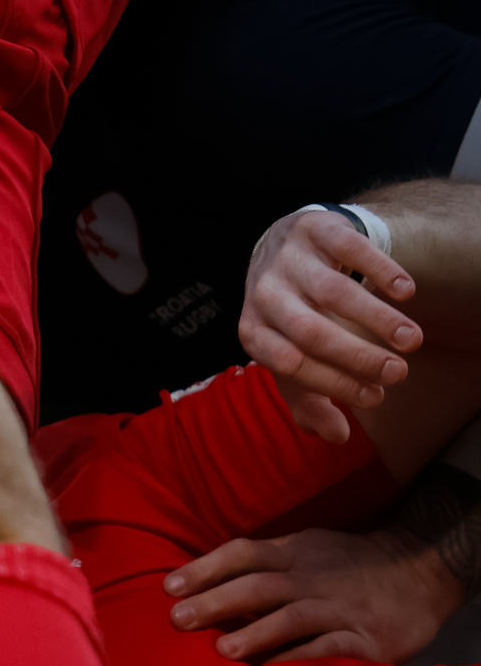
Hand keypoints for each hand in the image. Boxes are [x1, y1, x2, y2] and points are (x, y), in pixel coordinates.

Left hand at [164, 528, 459, 663]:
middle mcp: (312, 577)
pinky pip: (328, 650)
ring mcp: (340, 607)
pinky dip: (298, 660)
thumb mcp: (306, 550)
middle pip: (259, 585)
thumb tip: (198, 588)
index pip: (243, 553)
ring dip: (255, 633)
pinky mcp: (366, 638)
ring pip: (292, 616)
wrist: (423, 569)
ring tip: (221, 652)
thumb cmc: (346, 565)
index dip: (205, 568)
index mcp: (294, 553)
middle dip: (216, 601)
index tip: (168, 587)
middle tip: (177, 619)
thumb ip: (261, 565)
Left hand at [240, 209, 419, 442]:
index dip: (333, 383)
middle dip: (358, 357)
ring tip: (413, 341)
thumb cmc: (290, 315)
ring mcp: (288, 259)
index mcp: (253, 331)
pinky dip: (382, 272)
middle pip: (311, 332)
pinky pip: (352, 251)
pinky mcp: (315, 229)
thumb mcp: (291, 355)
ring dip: (379, 320)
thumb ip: (308, 398)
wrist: (283, 246)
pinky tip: (406, 293)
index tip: (375, 397)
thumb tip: (335, 436)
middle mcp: (264, 294)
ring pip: (335, 293)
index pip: (290, 364)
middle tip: (399, 373)